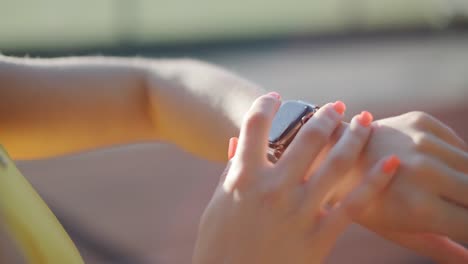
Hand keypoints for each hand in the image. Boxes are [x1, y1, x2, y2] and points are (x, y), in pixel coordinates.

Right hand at [193, 94, 398, 263]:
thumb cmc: (218, 245)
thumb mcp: (218, 204)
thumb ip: (231, 172)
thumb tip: (234, 142)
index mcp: (243, 177)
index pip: (256, 125)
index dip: (267, 104)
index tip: (276, 97)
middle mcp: (274, 188)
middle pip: (307, 137)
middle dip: (326, 115)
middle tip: (337, 106)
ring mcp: (299, 211)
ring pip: (336, 162)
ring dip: (354, 136)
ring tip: (364, 120)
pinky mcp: (320, 235)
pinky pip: (354, 203)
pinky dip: (375, 180)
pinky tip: (390, 162)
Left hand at [333, 111, 467, 262]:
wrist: (328, 156)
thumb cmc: (362, 201)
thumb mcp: (396, 231)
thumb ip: (438, 247)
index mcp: (419, 207)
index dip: (467, 227)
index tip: (460, 226)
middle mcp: (425, 171)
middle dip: (467, 203)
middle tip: (451, 206)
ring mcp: (422, 142)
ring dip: (463, 180)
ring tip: (440, 189)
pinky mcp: (419, 120)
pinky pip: (456, 143)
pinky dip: (453, 157)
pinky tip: (432, 164)